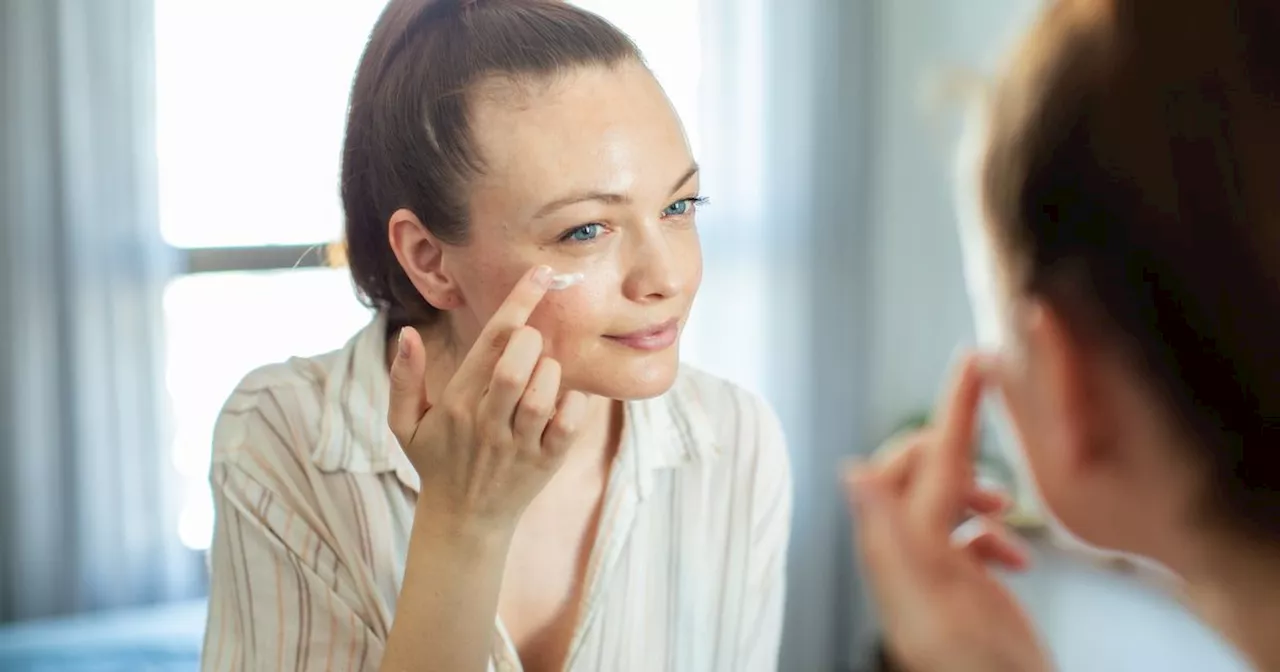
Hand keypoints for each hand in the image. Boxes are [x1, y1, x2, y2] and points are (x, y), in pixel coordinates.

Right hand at [388, 265, 588, 538]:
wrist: (463, 522)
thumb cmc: (437, 461)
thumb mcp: (405, 424)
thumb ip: (405, 378)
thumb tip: (406, 334)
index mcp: (456, 403)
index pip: (491, 342)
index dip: (519, 302)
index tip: (542, 274)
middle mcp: (487, 422)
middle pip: (515, 365)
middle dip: (531, 339)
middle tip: (532, 341)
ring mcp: (519, 444)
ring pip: (543, 394)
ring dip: (551, 372)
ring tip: (542, 373)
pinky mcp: (546, 462)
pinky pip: (569, 424)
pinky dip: (575, 404)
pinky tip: (564, 398)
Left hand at [844, 354, 1052, 671]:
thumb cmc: (977, 667)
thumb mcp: (933, 602)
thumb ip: (893, 538)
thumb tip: (852, 475)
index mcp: (898, 546)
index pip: (920, 459)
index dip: (951, 410)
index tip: (976, 362)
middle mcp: (904, 552)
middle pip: (919, 471)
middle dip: (956, 453)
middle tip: (995, 458)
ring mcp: (928, 569)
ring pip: (941, 498)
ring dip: (974, 490)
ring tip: (1006, 510)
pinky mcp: (953, 588)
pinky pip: (964, 537)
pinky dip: (989, 533)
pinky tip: (1013, 555)